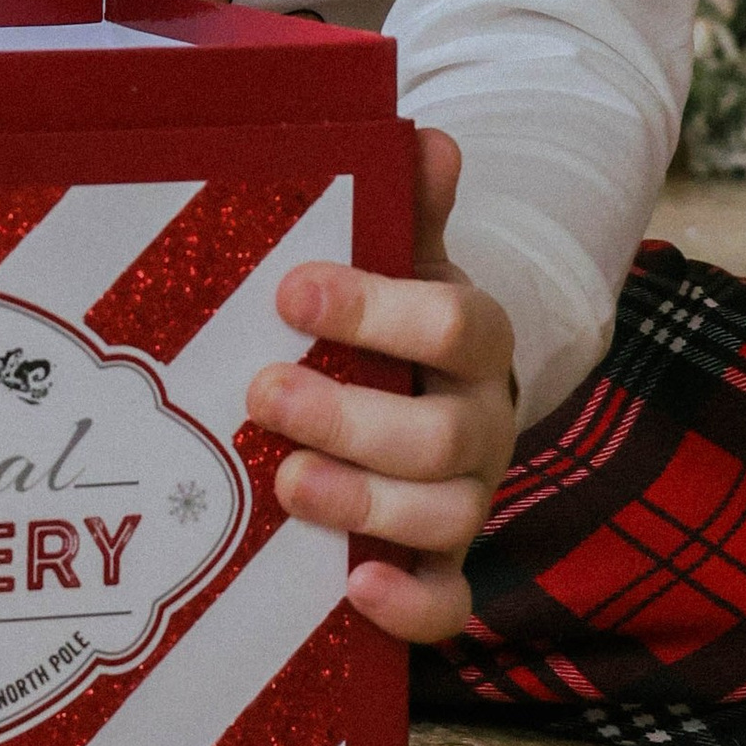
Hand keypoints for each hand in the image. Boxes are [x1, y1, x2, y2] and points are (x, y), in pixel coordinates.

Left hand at [244, 128, 517, 643]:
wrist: (427, 393)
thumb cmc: (395, 322)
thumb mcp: (404, 258)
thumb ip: (411, 205)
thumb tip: (429, 139)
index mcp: (475, 340)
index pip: (454, 325)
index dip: (377, 311)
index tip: (292, 292)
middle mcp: (483, 424)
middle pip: (445, 435)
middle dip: (351, 417)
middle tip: (262, 393)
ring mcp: (467, 499)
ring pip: (446, 516)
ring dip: (364, 504)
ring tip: (286, 482)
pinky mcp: (443, 564)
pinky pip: (451, 603)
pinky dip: (411, 606)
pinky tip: (355, 589)